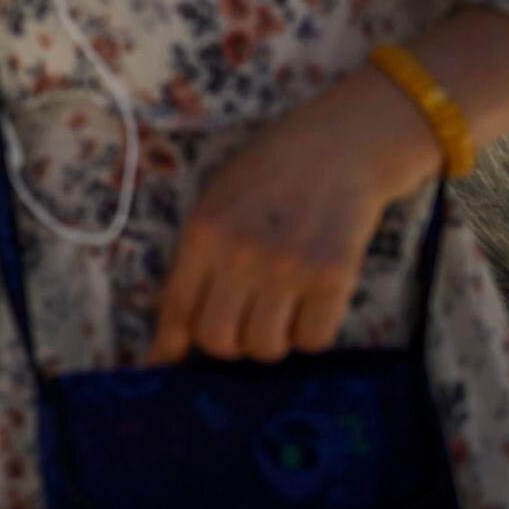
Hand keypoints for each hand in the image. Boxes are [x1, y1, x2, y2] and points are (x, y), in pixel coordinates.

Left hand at [147, 69, 442, 365]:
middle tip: (241, 319)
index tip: (171, 359)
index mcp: (204, 232)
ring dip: (270, 337)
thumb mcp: (214, 205)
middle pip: (219, 340)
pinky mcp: (335, 277)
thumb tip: (170, 340)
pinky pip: (312, 340)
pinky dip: (308, 332)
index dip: (173, 341)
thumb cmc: (268, 177)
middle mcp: (242, 253)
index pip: (176, 308)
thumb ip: (192, 265)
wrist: (339, 148)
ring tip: (278, 305)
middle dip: (227, 341)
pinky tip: (309, 302)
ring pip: (266, 347)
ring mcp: (290, 267)